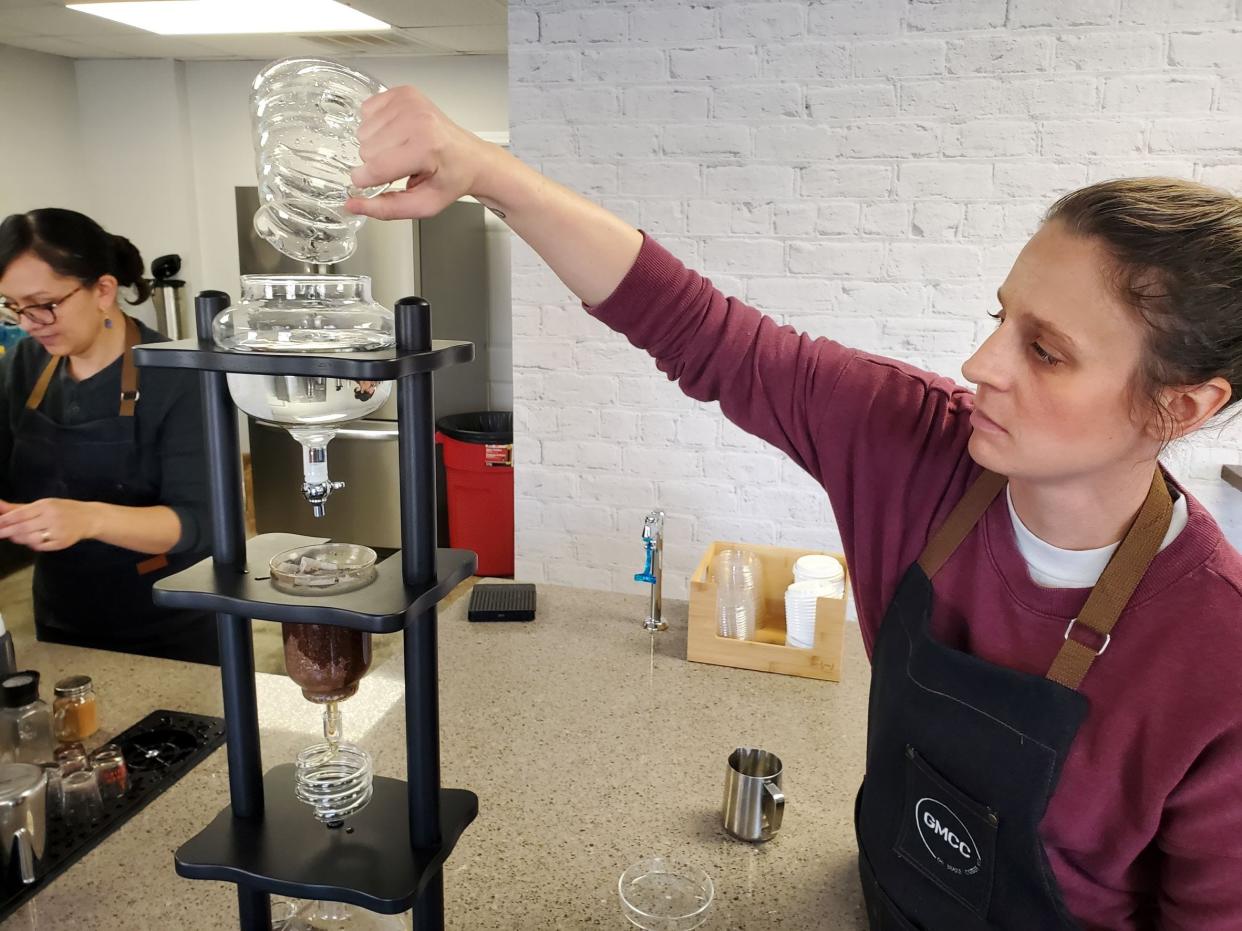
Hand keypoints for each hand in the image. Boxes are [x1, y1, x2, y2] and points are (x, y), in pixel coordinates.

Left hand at [0, 498, 98, 551]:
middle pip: (23, 528)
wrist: (89, 518)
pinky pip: (40, 546)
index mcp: (46, 506)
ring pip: (30, 539)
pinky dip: (32, 545)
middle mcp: (52, 518)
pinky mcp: (62, 543)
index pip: (20, 514)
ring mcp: (58, 532)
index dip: (5, 520)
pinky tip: (30, 541)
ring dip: (18, 539)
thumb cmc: (62, 509)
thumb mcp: (42, 504)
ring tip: (13, 536)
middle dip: (6, 532)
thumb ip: (17, 508)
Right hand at [345, 86, 496, 220]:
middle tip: (403, 165)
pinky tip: (398, 133)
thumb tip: (353, 205)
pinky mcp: (403, 92)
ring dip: (378, 145)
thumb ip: (385, 209)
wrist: (470, 158)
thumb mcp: (423, 205)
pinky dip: (377, 126)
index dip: (367, 181)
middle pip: (365, 150)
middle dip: (377, 163)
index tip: (374, 184)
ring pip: (363, 132)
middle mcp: (417, 119)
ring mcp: (409, 102)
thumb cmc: (450, 179)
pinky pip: (366, 111)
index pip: (375, 167)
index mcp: (425, 148)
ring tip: (403, 149)